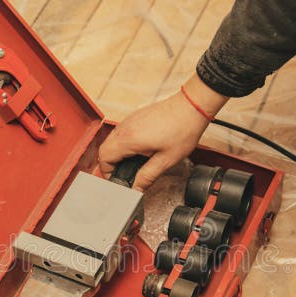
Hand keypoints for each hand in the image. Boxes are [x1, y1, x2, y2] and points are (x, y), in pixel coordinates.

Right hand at [98, 74, 227, 189]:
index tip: (117, 179)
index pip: (103, 157)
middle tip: (124, 174)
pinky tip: (140, 149)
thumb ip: (147, 177)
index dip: (107, 172)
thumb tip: (136, 189)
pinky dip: (124, 144)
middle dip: (111, 164)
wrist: (191, 107)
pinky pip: (122, 132)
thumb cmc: (182, 130)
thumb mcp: (165, 161)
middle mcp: (125, 127)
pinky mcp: (136, 116)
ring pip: (112, 140)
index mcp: (129, 139)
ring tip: (134, 163)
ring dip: (118, 153)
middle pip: (105, 148)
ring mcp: (129, 120)